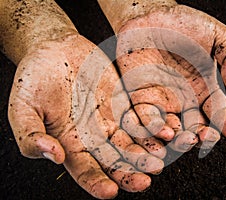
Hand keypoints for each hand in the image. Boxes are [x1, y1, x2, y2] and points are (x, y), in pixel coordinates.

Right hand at [8, 34, 164, 198]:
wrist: (54, 50)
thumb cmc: (33, 79)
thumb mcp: (22, 108)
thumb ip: (31, 135)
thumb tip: (53, 156)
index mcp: (70, 143)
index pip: (85, 170)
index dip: (96, 182)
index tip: (110, 191)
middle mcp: (95, 137)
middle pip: (116, 161)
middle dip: (131, 172)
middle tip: (145, 180)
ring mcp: (112, 120)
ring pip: (133, 143)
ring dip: (147, 153)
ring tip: (159, 160)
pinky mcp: (124, 103)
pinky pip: (142, 117)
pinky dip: (153, 126)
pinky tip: (164, 132)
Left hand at [115, 4, 225, 154]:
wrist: (153, 14)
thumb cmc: (187, 25)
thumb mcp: (217, 36)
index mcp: (206, 89)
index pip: (220, 113)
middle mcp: (185, 100)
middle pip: (195, 128)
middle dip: (202, 136)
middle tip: (205, 137)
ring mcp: (162, 100)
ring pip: (171, 128)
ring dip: (178, 138)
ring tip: (185, 139)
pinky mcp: (139, 96)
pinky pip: (145, 116)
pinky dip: (152, 126)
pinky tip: (162, 131)